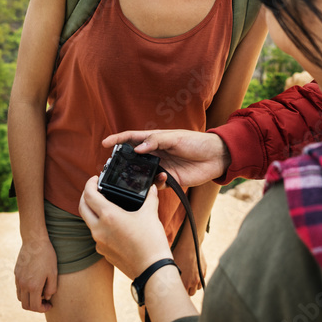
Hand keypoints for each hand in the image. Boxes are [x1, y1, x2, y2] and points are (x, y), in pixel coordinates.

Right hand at [14, 238, 57, 311]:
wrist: (34, 241)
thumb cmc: (47, 256)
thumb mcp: (53, 272)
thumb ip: (51, 288)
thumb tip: (46, 297)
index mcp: (33, 286)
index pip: (35, 306)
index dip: (43, 309)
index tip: (49, 305)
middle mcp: (23, 285)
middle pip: (26, 305)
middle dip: (35, 307)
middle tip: (44, 302)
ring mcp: (18, 279)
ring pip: (20, 298)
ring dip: (29, 300)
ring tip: (39, 293)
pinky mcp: (16, 273)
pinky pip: (18, 288)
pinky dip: (25, 292)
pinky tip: (33, 284)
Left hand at [78, 176, 172, 279]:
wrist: (152, 270)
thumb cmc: (151, 242)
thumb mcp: (150, 214)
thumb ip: (149, 198)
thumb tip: (152, 190)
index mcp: (108, 216)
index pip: (89, 195)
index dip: (90, 183)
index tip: (95, 179)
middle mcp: (99, 229)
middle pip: (82, 208)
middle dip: (85, 196)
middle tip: (94, 190)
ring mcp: (99, 243)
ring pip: (89, 223)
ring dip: (92, 212)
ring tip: (106, 206)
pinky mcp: (104, 253)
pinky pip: (97, 236)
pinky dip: (100, 227)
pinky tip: (114, 225)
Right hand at [102, 130, 230, 186]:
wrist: (215, 157)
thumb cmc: (196, 142)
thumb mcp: (175, 138)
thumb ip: (155, 141)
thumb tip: (137, 148)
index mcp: (154, 139)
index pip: (131, 138)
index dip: (118, 140)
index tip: (105, 144)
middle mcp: (155, 153)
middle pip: (133, 157)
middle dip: (123, 162)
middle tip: (115, 167)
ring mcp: (161, 166)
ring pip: (142, 173)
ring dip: (139, 175)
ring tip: (137, 176)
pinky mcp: (169, 179)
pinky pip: (156, 184)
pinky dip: (156, 182)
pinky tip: (163, 177)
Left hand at [172, 228, 206, 295]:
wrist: (190, 245)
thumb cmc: (178, 254)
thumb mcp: (172, 267)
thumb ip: (173, 278)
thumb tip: (168, 282)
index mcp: (184, 283)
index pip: (183, 295)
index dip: (180, 292)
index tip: (178, 290)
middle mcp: (193, 282)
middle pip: (191, 293)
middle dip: (188, 290)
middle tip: (184, 284)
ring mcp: (200, 277)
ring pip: (198, 287)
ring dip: (194, 285)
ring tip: (189, 279)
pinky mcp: (204, 271)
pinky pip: (202, 279)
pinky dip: (199, 278)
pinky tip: (194, 272)